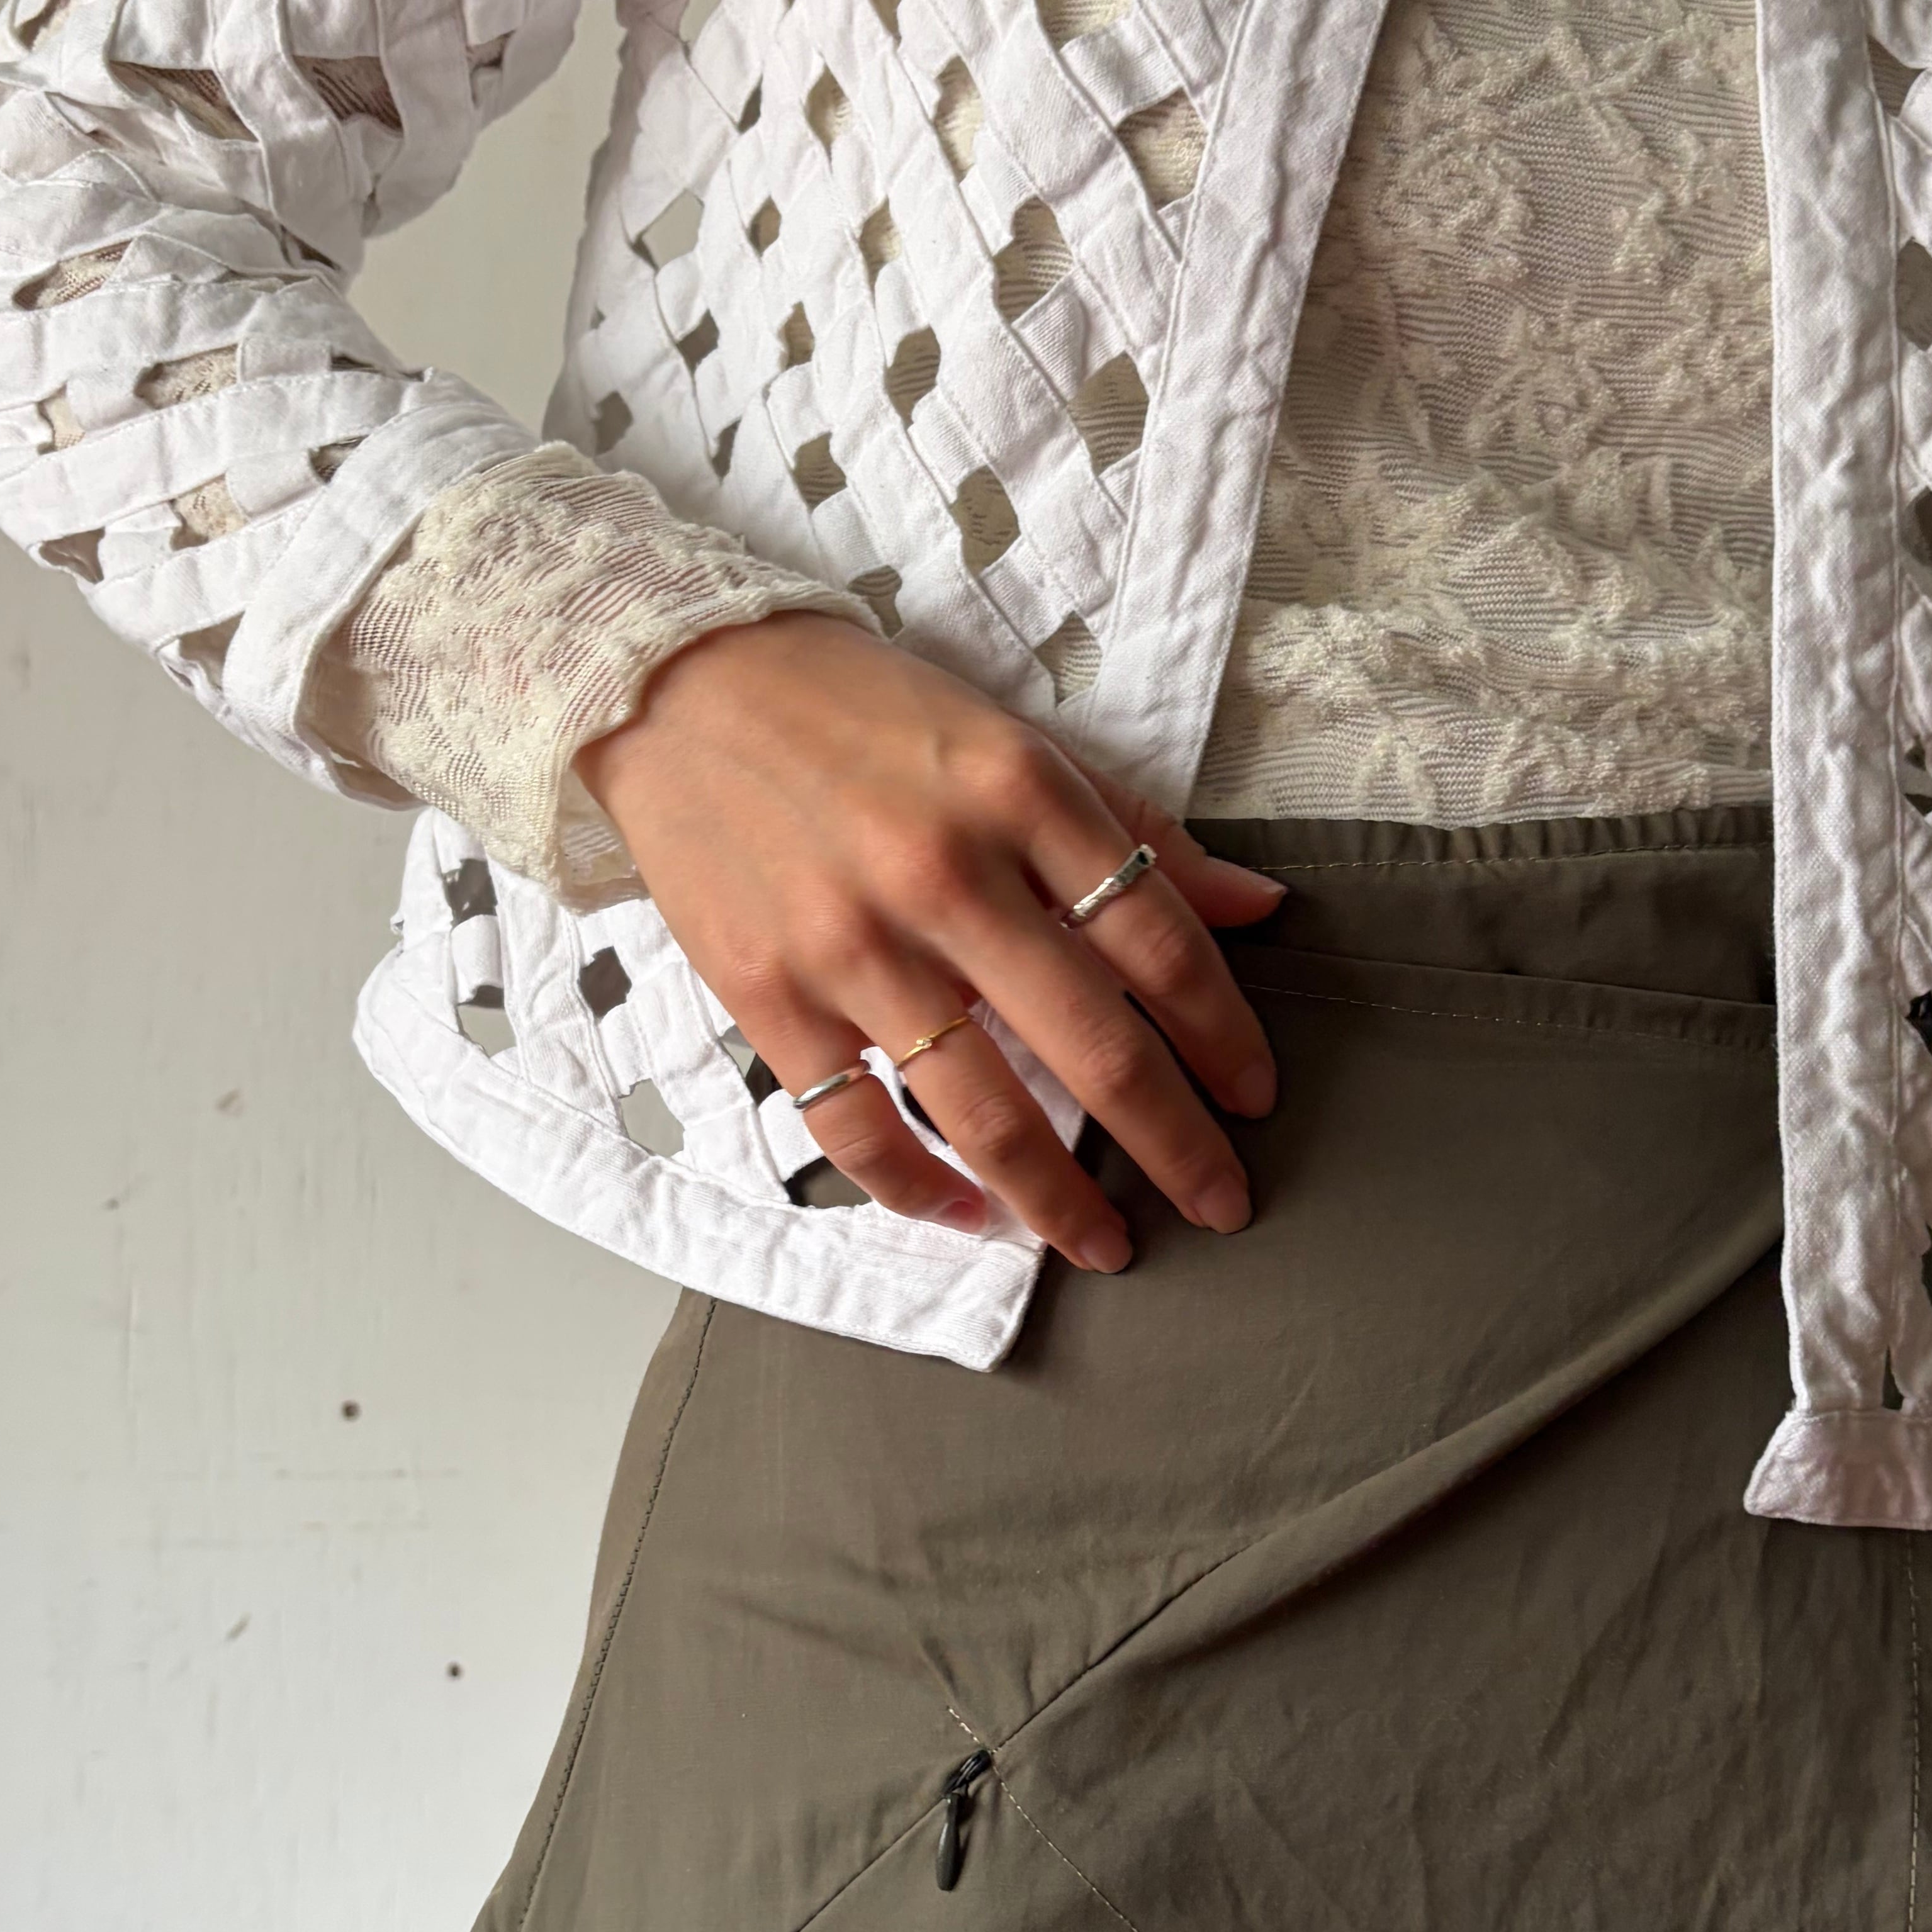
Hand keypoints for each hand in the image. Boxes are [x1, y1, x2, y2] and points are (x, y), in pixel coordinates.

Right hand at [575, 610, 1282, 1270]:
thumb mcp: (1010, 738)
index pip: (1159, 941)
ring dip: (1061, 1200)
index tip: (1254, 1096)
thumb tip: (1254, 907)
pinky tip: (971, 1217)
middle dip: (1176, 1145)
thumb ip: (1131, 827)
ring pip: (985, 1113)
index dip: (1223, 1033)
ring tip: (1108, 1244)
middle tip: (1223, 1203)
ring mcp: (853, 947)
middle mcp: (945, 875)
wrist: (677, 687)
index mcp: (1019, 795)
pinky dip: (919, 1192)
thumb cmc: (856, 709)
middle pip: (1096, 1046)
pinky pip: (858, 1129)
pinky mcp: (769, 997)